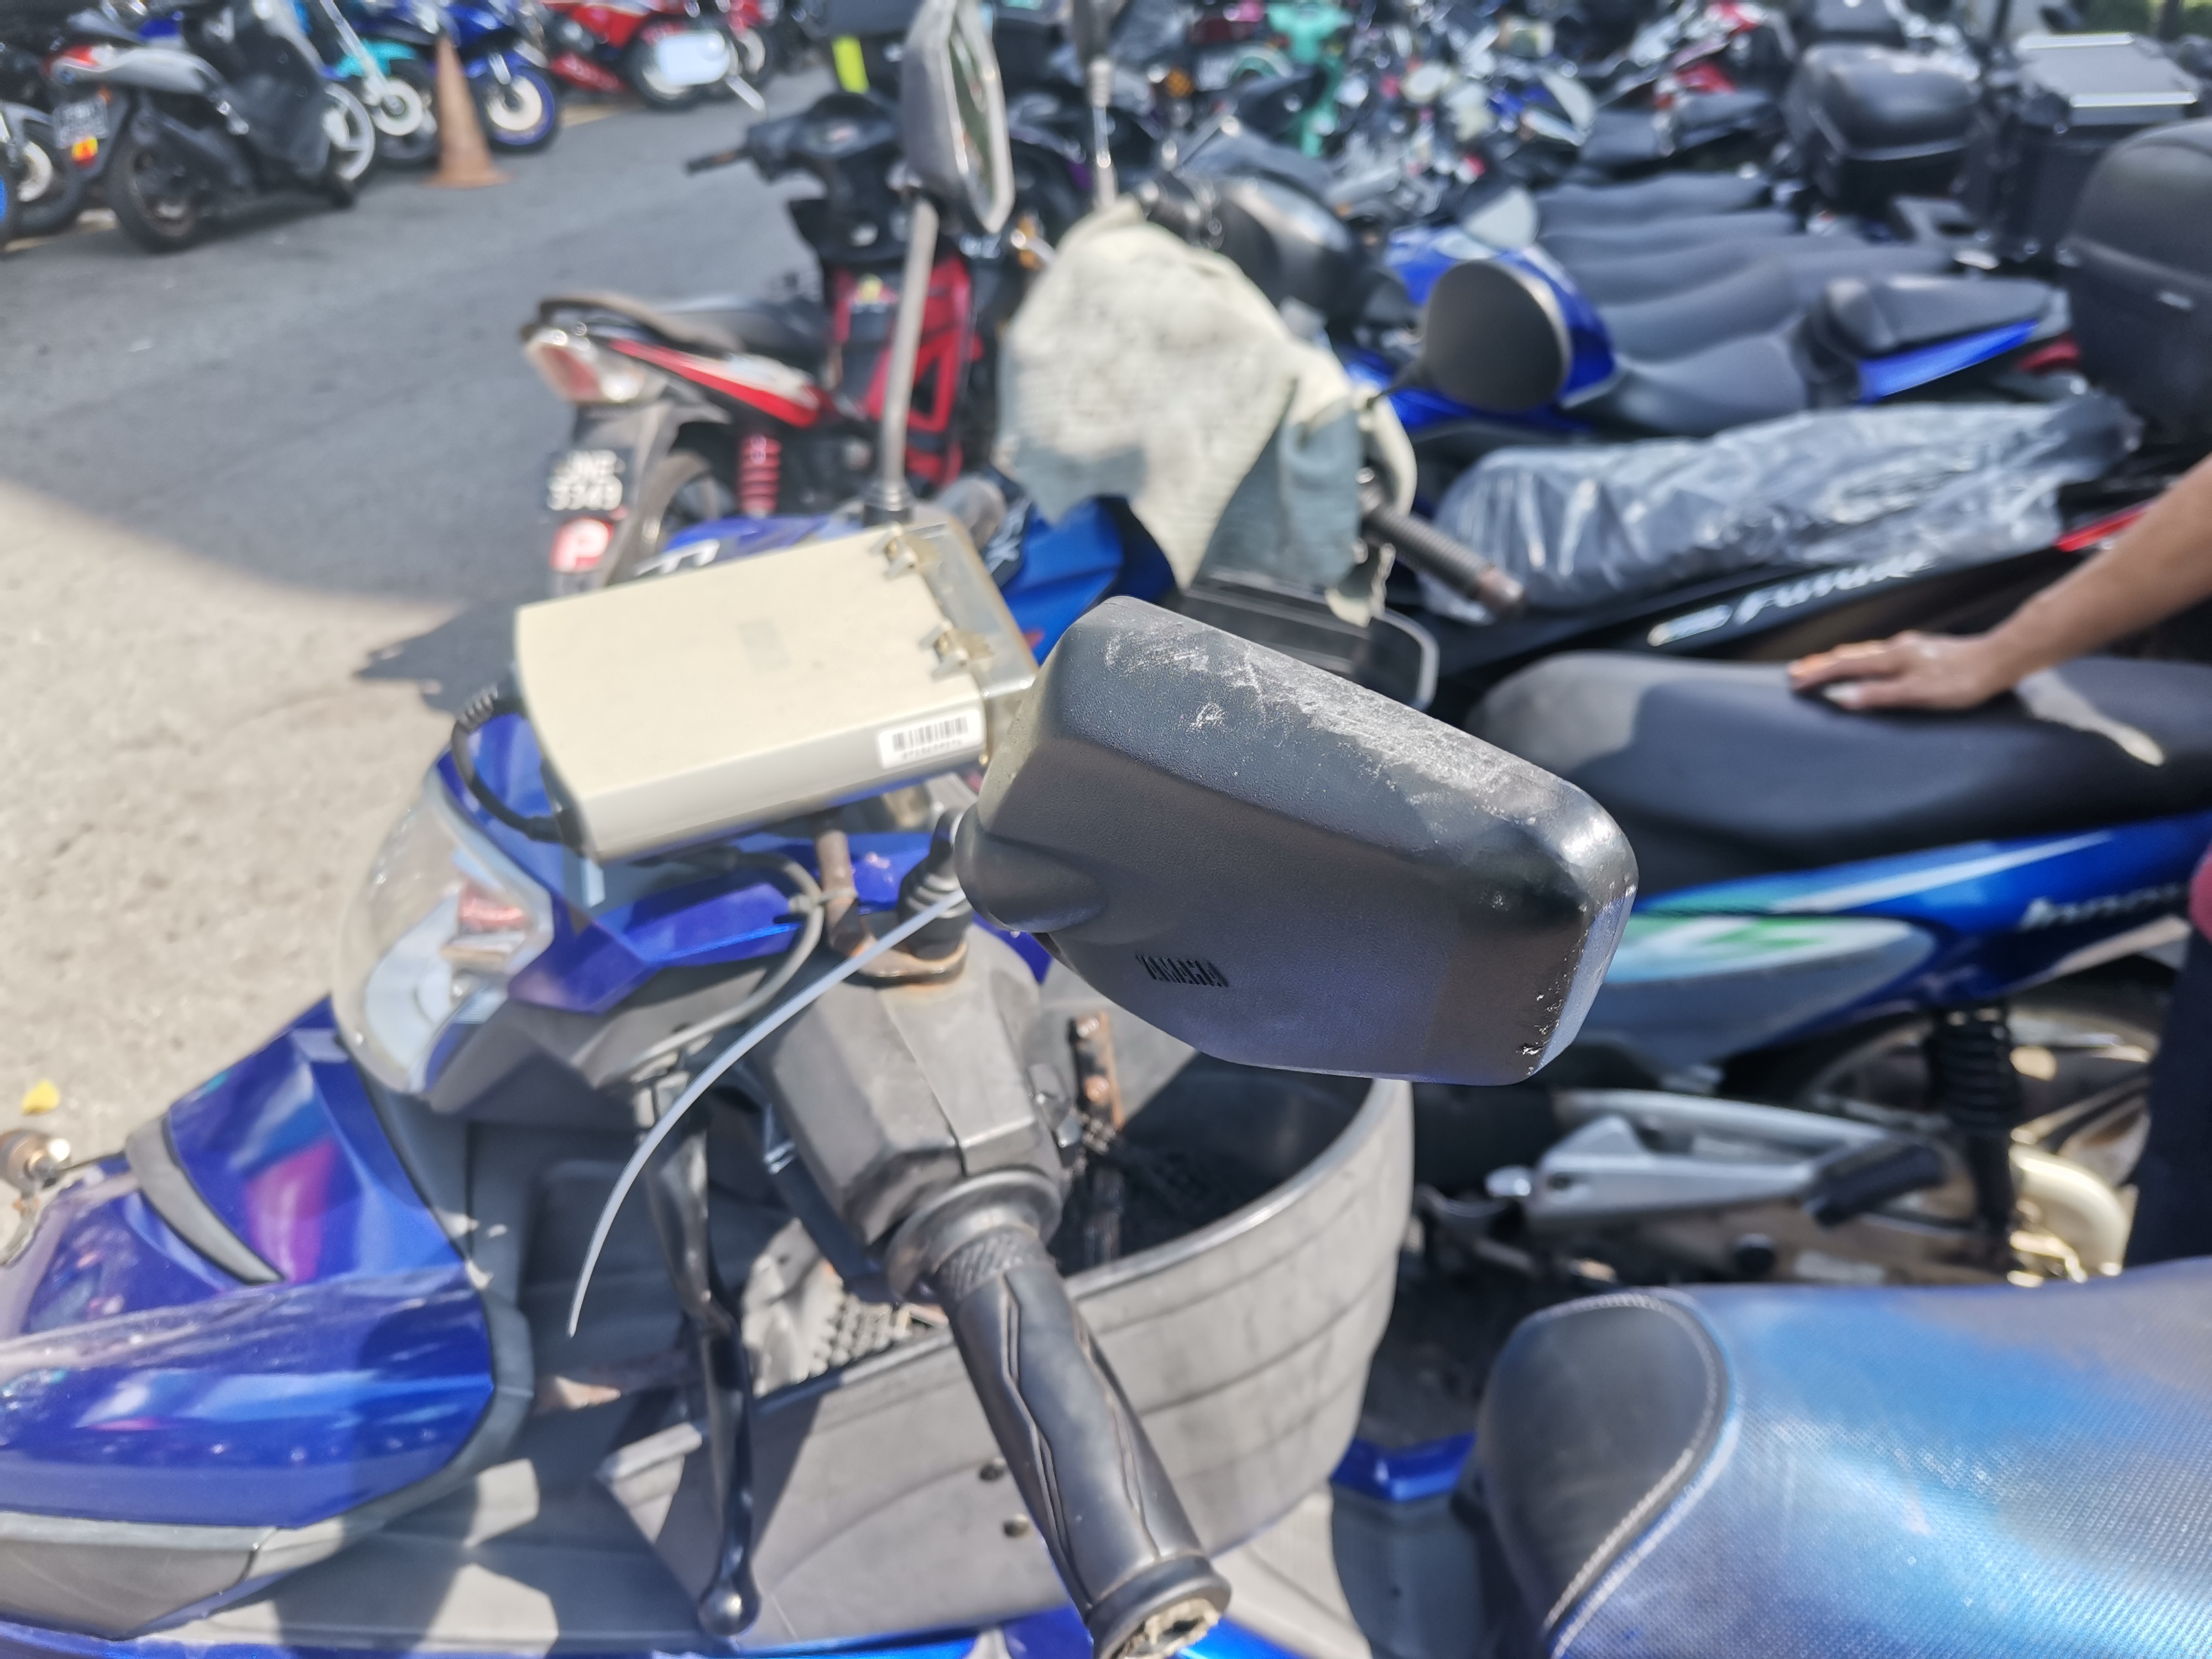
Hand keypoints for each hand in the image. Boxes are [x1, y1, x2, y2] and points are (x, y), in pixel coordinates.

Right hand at [1786, 632, 2015, 711]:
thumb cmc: (1961, 680)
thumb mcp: (1918, 693)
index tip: (1795, 682)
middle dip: (1822, 663)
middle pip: (1851, 655)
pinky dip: (1863, 659)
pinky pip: (1881, 653)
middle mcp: (1897, 648)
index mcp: (1892, 658)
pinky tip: (1870, 663)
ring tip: (1825, 665)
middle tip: (1798, 671)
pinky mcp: (1923, 650)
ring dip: (1841, 659)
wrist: (1999, 659)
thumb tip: (1841, 698)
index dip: (1818, 674)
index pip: (1845, 666)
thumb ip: (1880, 695)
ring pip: (1866, 652)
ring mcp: (1911, 647)